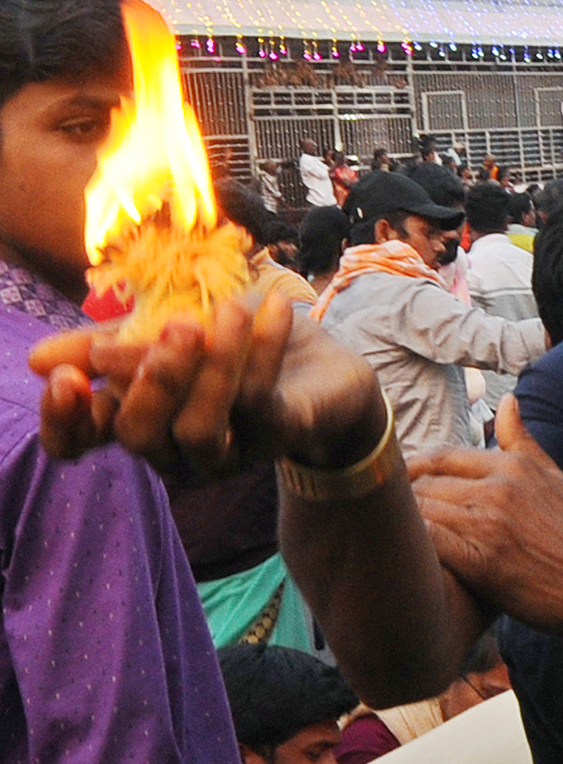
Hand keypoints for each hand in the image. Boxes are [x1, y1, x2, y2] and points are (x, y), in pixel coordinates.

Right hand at [30, 295, 385, 475]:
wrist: (321, 360)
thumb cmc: (235, 342)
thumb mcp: (168, 329)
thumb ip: (111, 343)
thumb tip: (40, 361)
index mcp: (142, 419)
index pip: (80, 445)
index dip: (64, 422)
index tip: (65, 377)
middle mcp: (177, 450)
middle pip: (140, 437)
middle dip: (151, 380)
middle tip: (178, 325)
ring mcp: (228, 454)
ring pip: (199, 429)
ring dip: (213, 364)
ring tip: (231, 309)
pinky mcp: (275, 440)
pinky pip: (258, 403)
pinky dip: (264, 350)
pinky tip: (275, 309)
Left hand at [409, 395, 562, 633]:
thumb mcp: (558, 478)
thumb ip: (523, 441)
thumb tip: (507, 401)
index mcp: (513, 465)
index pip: (444, 456)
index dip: (415, 470)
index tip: (400, 485)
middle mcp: (498, 487)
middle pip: (426, 481)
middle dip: (403, 498)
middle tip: (383, 515)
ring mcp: (488, 522)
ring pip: (422, 509)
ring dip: (404, 524)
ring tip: (387, 538)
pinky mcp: (480, 559)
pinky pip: (429, 541)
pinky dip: (413, 545)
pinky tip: (405, 557)